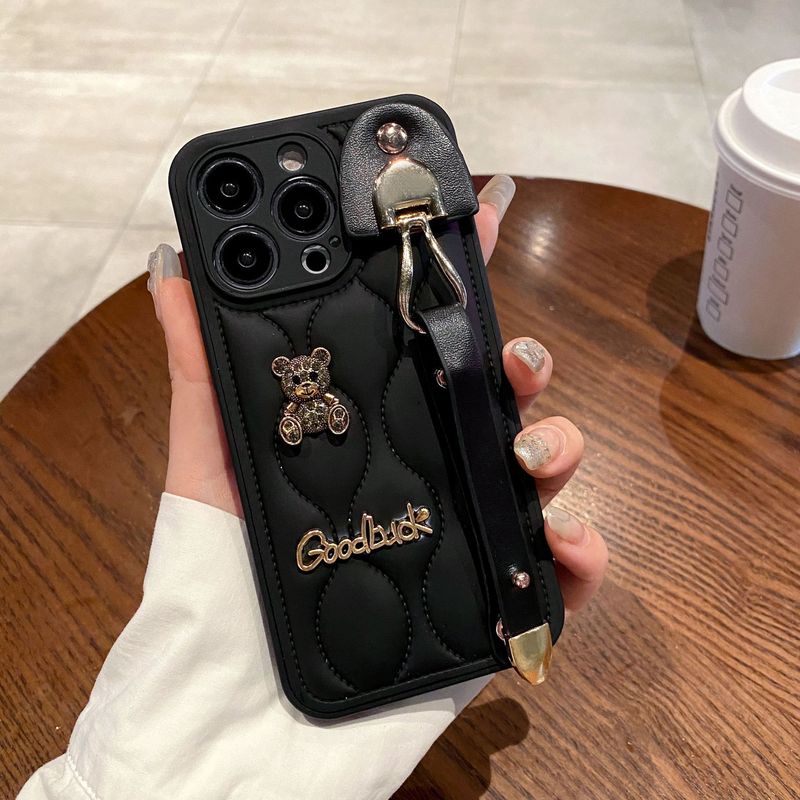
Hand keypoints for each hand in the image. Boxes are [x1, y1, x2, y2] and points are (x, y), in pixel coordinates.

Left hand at [149, 174, 606, 612]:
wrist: (240, 704)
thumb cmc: (221, 578)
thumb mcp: (208, 460)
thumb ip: (200, 369)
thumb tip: (171, 266)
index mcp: (373, 428)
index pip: (426, 344)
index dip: (457, 280)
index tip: (477, 215)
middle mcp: (426, 469)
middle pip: (499, 400)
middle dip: (524, 363)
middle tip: (514, 359)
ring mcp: (465, 532)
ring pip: (541, 471)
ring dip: (560, 446)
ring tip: (528, 457)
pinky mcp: (492, 605)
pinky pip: (559, 576)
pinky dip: (580, 554)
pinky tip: (560, 543)